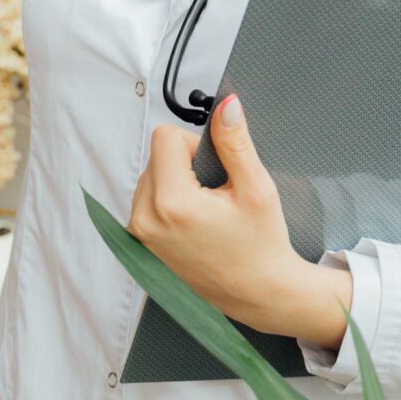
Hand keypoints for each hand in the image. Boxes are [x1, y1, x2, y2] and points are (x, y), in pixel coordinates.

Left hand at [127, 93, 352, 349]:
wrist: (258, 293)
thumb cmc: (261, 247)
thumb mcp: (256, 188)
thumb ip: (235, 142)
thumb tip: (226, 106)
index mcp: (172, 203)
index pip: (165, 136)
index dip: (196, 144)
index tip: (216, 170)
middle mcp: (145, 219)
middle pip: (156, 155)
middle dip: (186, 163)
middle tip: (216, 193)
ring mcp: (139, 234)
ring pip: (151, 176)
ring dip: (177, 181)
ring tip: (207, 210)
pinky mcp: (140, 244)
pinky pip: (147, 200)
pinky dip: (169, 201)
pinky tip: (194, 222)